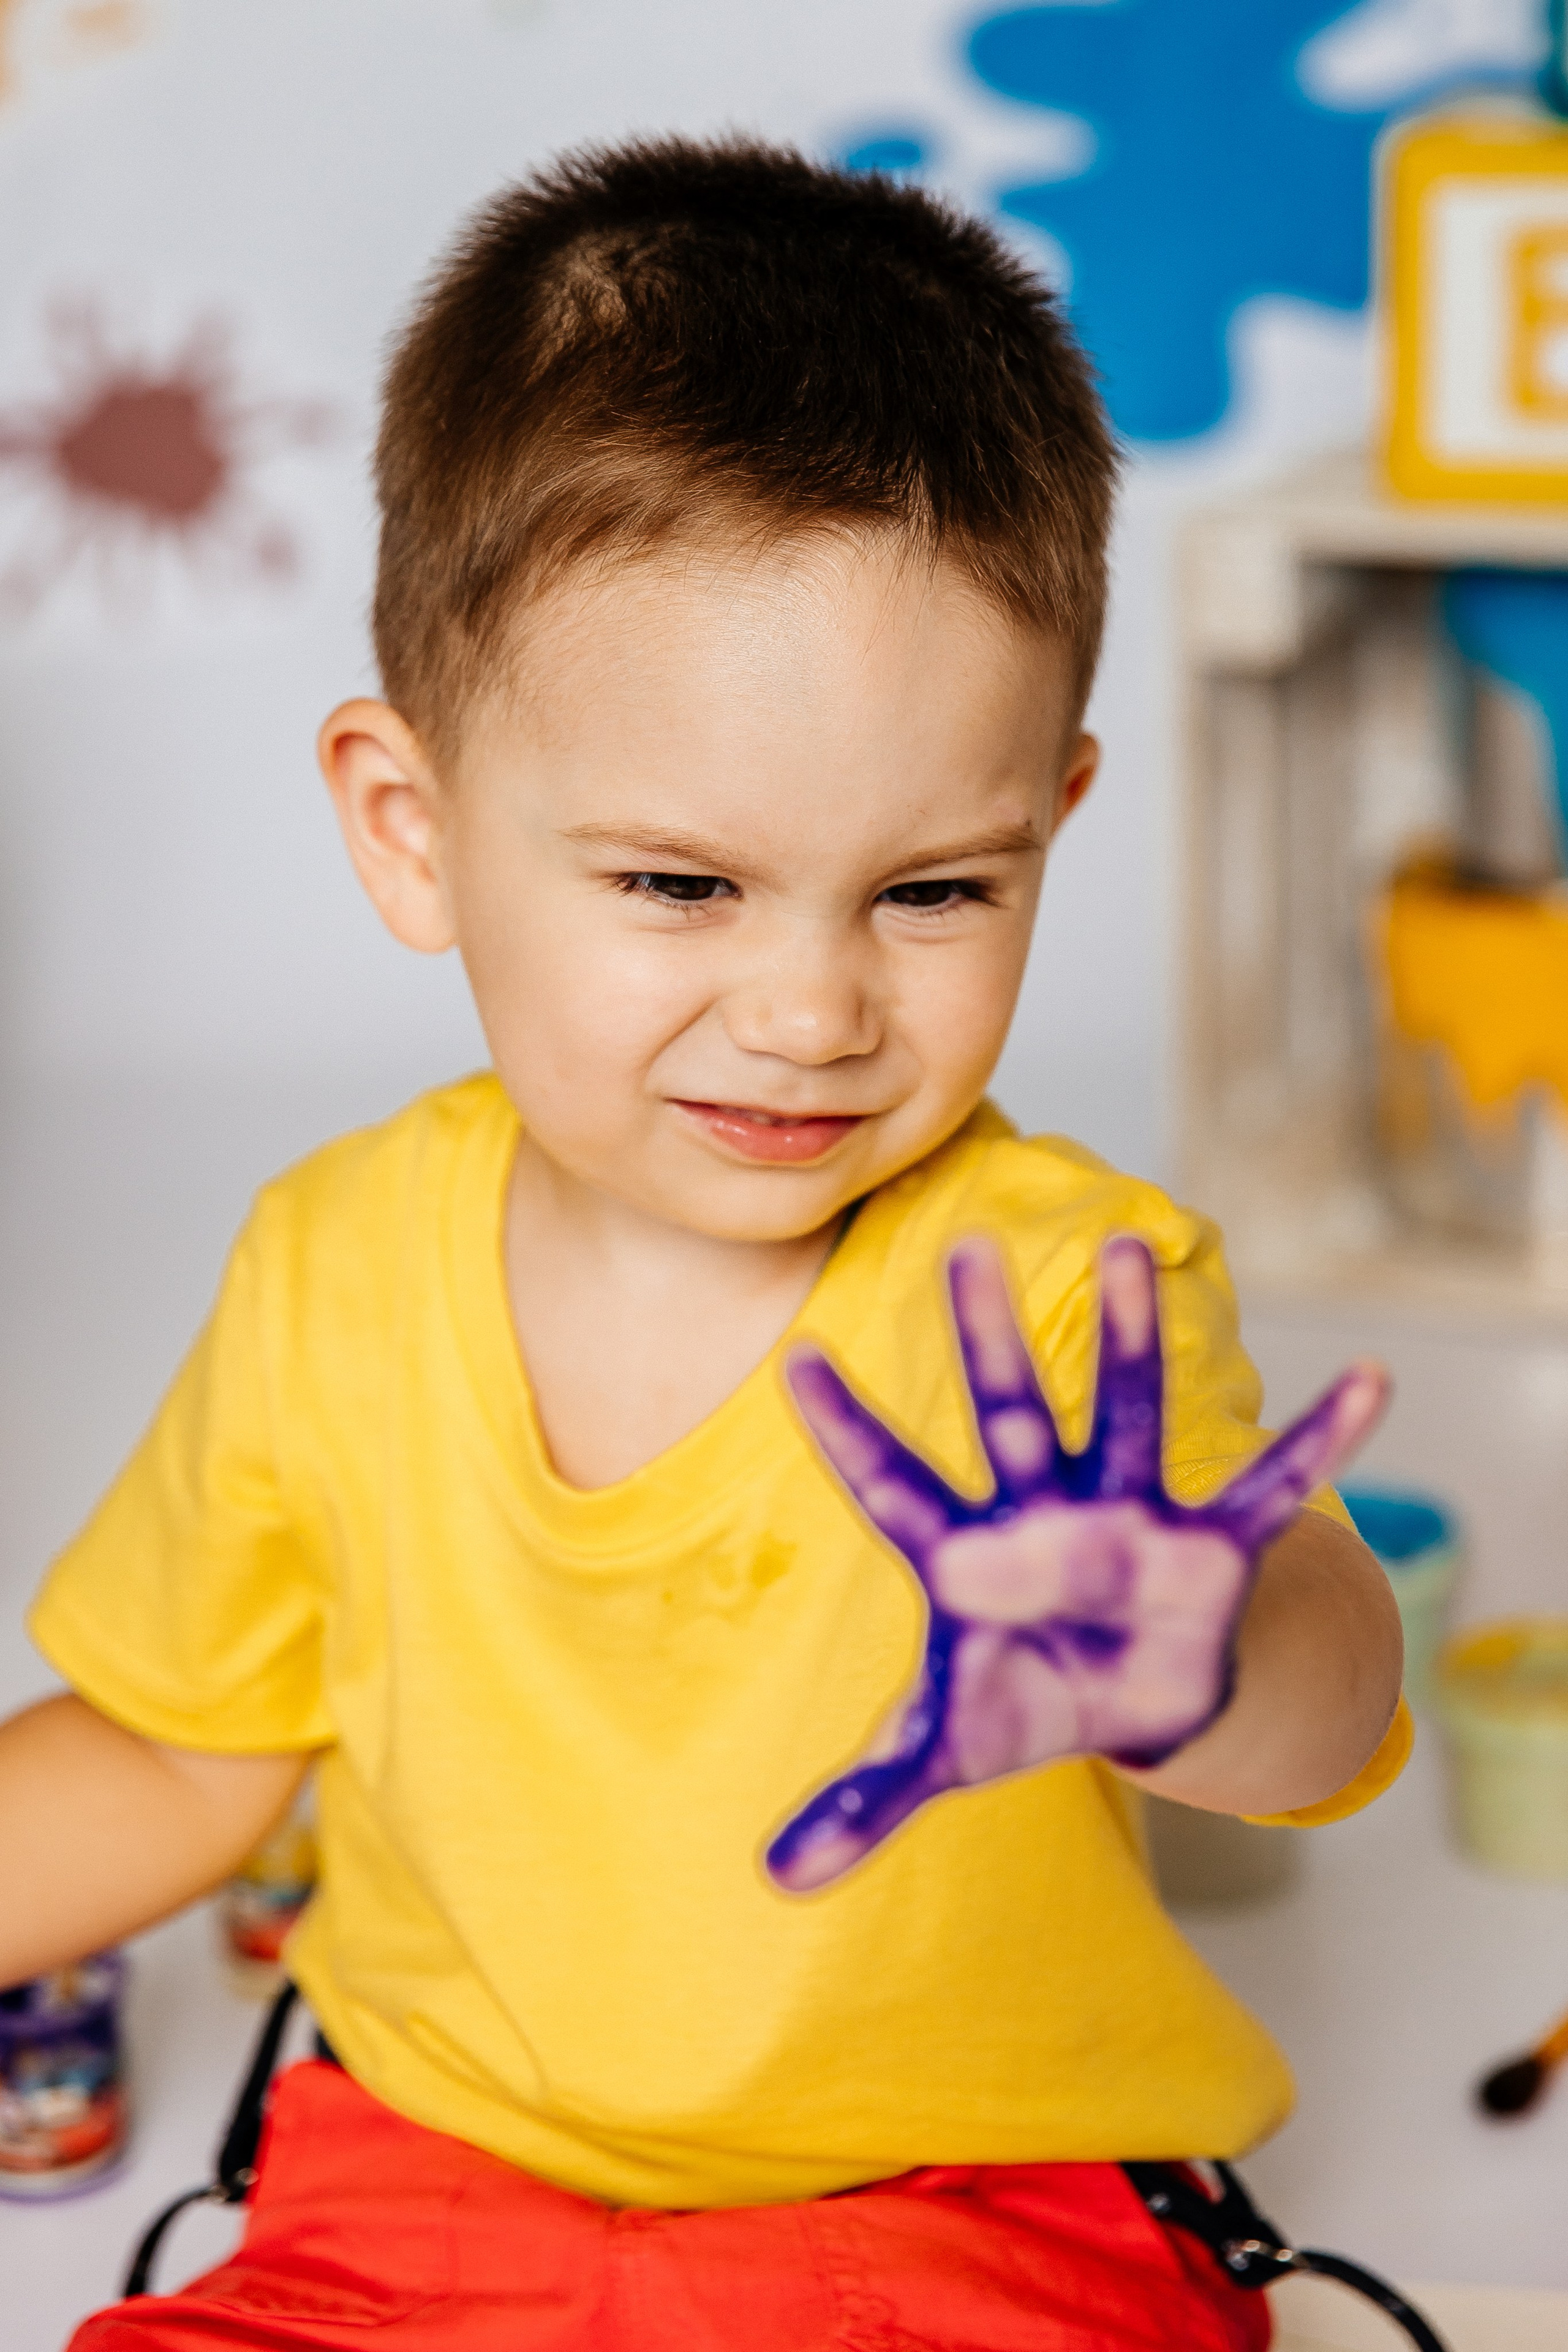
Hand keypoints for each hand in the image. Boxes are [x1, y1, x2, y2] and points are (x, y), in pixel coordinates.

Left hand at [768, 1236, 1386, 1890]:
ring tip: (1128, 1249)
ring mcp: (1129, 1518)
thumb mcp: (946, 1750)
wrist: (1128, 1703)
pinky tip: (1370, 1381)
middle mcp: (1043, 1512)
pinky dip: (1322, 1440)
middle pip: (1007, 1416)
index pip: (892, 1485)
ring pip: (1123, 1413)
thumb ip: (865, 1796)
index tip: (794, 1360)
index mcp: (965, 1555)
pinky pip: (1272, 1488)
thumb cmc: (1022, 1701)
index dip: (844, 1430)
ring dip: (1128, 1339)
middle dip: (987, 1341)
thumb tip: (775, 1877)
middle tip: (965, 1248)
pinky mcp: (1210, 1547)